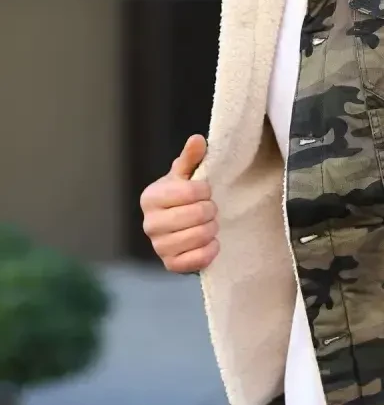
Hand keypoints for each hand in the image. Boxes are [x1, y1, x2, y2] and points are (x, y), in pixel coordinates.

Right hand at [140, 135, 218, 272]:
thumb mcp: (186, 175)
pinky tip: (210, 242)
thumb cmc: (183, 197)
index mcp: (151, 197)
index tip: (205, 191)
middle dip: (211, 210)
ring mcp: (158, 246)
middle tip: (209, 209)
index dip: (205, 191)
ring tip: (209, 224)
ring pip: (199, 236)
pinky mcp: (170, 264)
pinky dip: (211, 250)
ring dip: (212, 229)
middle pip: (196, 215)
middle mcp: (149, 223)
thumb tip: (198, 139)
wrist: (180, 227)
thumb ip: (192, 158)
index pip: (190, 192)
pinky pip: (198, 259)